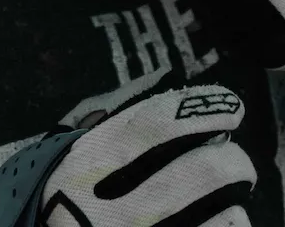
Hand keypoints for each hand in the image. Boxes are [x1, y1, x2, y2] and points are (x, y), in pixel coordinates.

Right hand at [40, 84, 254, 225]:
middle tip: (236, 162)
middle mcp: (115, 203)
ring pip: (220, 214)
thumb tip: (172, 91)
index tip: (230, 105)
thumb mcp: (77, 154)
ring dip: (233, 199)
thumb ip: (117, 124)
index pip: (158, 123)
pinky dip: (229, 224)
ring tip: (230, 195)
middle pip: (200, 170)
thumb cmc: (69, 195)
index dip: (202, 109)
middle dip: (232, 160)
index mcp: (93, 162)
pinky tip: (220, 220)